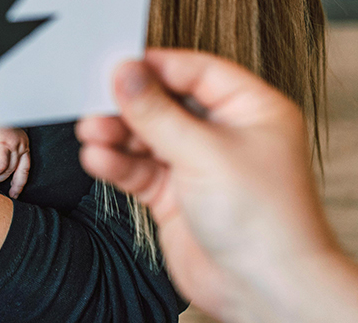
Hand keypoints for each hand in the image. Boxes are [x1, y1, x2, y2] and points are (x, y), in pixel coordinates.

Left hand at [0, 127, 29, 197]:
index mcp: (3, 142)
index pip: (0, 167)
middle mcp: (16, 144)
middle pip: (9, 170)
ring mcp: (23, 145)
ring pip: (22, 170)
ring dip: (16, 184)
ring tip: (13, 194)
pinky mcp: (26, 145)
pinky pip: (27, 164)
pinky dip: (23, 176)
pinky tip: (19, 184)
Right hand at [76, 49, 337, 319]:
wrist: (267, 292)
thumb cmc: (265, 221)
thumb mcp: (204, 152)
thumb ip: (157, 111)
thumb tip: (125, 73)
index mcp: (251, 110)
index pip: (197, 71)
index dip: (156, 67)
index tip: (117, 66)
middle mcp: (226, 134)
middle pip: (166, 102)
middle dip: (129, 104)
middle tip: (96, 101)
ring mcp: (200, 165)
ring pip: (148, 136)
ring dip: (117, 134)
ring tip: (91, 132)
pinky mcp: (177, 195)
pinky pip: (140, 168)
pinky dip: (118, 163)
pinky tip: (99, 159)